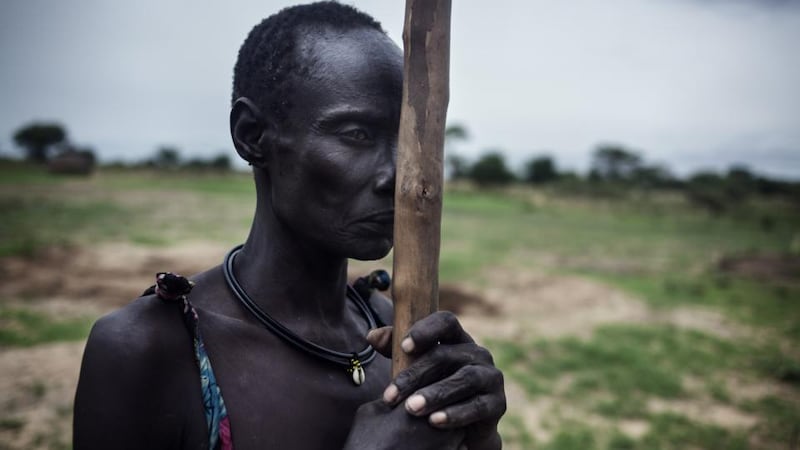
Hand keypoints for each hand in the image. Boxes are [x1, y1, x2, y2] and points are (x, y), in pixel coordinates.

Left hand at [367, 311, 505, 449]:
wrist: (466, 427)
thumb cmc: (436, 389)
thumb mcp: (416, 370)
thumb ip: (396, 350)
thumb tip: (372, 336)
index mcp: (458, 340)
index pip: (446, 322)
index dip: (426, 330)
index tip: (404, 346)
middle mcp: (478, 354)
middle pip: (446, 356)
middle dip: (415, 375)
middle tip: (391, 395)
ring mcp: (491, 377)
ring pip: (464, 380)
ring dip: (435, 394)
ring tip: (411, 408)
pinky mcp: (497, 404)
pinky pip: (477, 406)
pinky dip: (455, 413)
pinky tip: (434, 422)